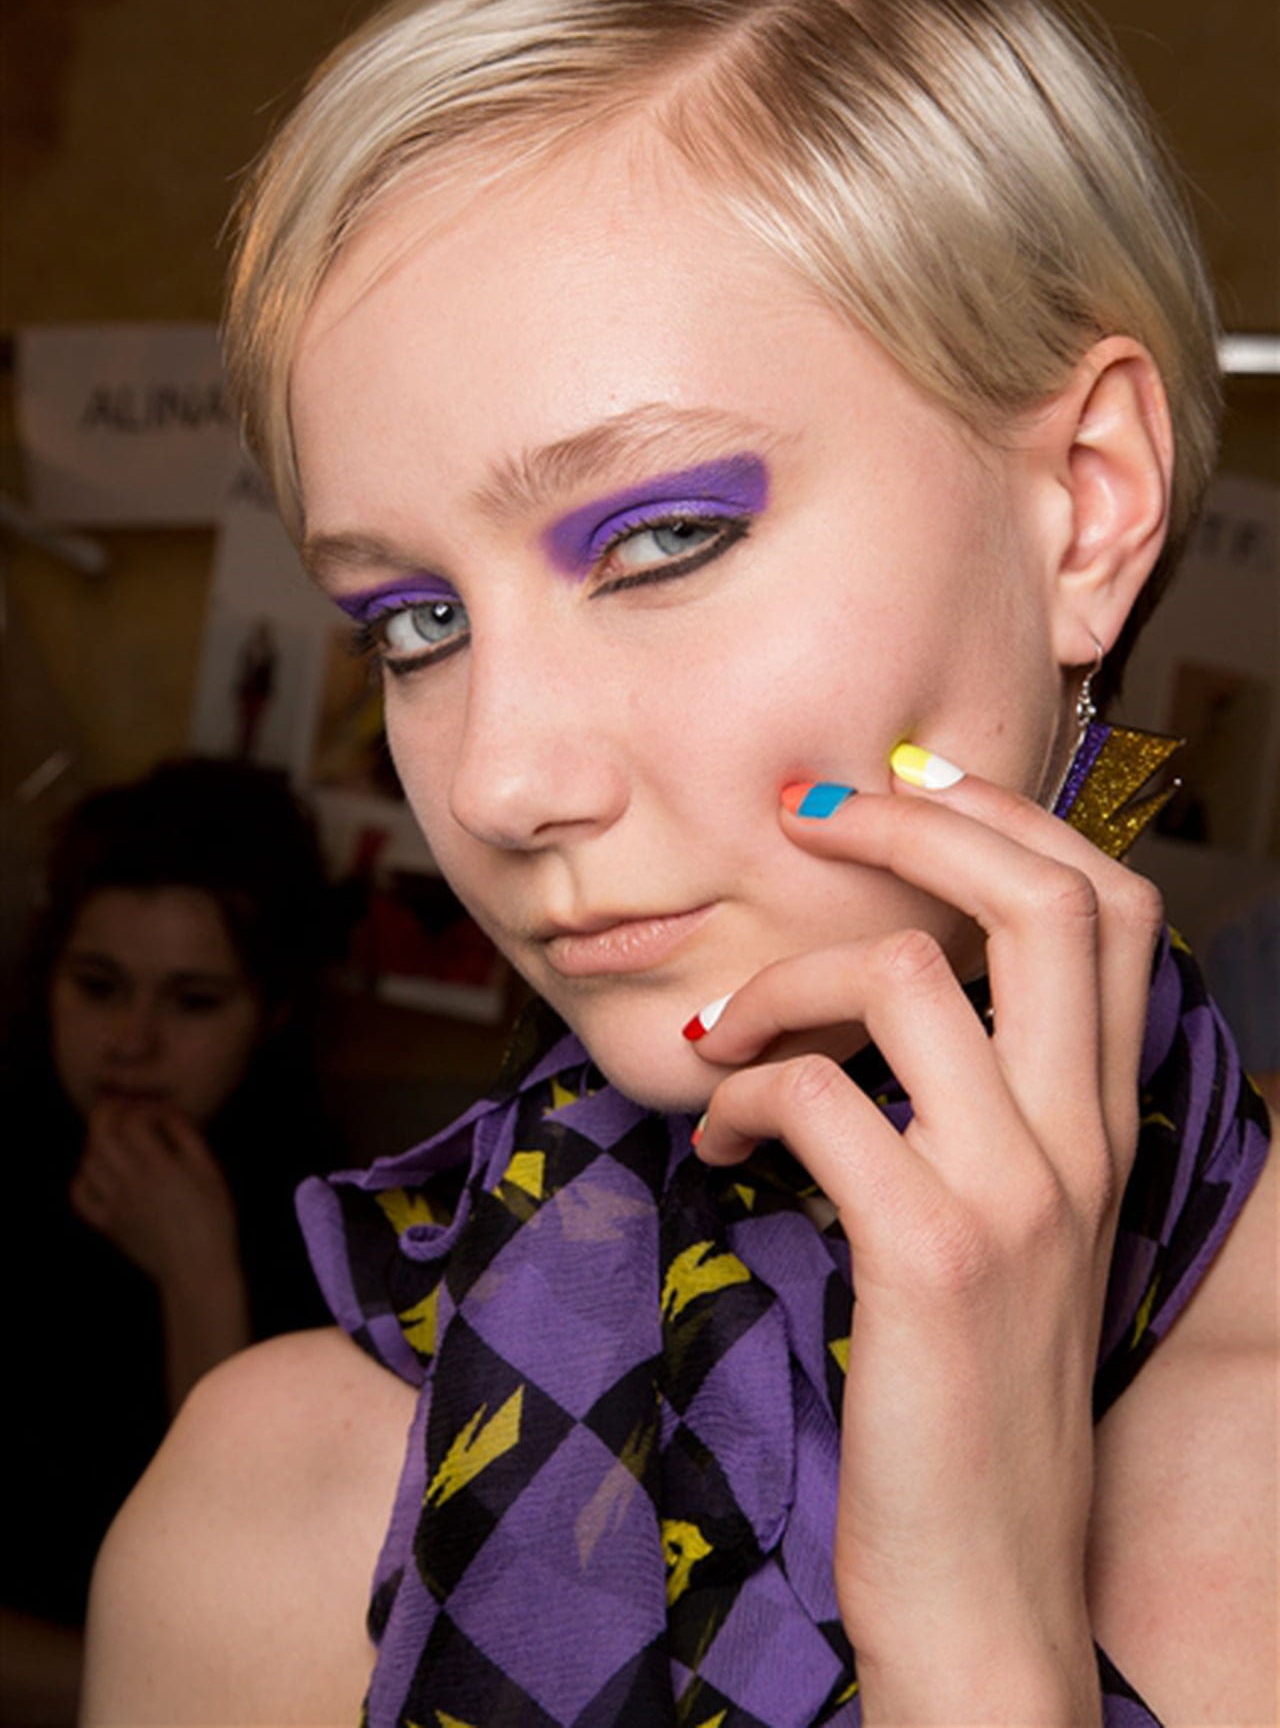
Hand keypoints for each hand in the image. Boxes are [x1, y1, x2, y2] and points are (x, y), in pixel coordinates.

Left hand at [70, 1098, 240, 1295]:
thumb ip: (186, 1136)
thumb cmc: (212, 1219)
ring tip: (116, 1139)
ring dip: (97, 1142)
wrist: (197, 1269)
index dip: (142, 1107)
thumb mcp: (210, 1171)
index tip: (156, 1111)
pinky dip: (84, 1178)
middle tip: (121, 1108)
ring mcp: (115, 1204)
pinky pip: (80, 1196)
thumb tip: (165, 1112)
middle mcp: (130, 1182)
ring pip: (88, 1161)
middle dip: (107, 1114)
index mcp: (159, 1167)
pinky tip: (101, 1173)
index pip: (132, 1120)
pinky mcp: (107, 1224)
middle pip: (100, 1135)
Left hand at [687, 753, 1161, 1724]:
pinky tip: (720, 1142)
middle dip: (915, 823)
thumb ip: (978, 1115)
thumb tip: (880, 1000)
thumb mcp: (1006, 1234)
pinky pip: (821, 1101)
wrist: (986, 1587)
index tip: (904, 791)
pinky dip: (745, 1097)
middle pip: (1047, 897)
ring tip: (722, 1043)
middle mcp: (1081, 1141)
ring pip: (906, 978)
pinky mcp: (931, 1259)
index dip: (1011, 819)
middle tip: (806, 817)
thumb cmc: (968, 1398)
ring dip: (778, 986)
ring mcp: (1018, 1197)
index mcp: (1103, 1126)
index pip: (1113, 907)